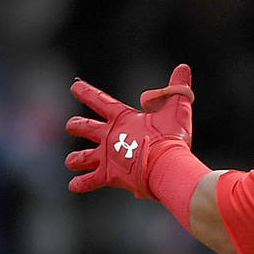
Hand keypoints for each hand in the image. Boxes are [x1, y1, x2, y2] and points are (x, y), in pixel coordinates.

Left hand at [65, 64, 193, 197]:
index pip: (99, 100)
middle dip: (77, 125)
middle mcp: (110, 136)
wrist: (166, 165)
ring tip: (70, 161)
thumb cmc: (172, 137)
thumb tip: (183, 67)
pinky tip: (72, 186)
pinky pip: (91, 180)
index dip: (86, 92)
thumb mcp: (178, 108)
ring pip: (83, 157)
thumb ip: (177, 88)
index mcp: (122, 118)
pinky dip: (81, 183)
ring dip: (76, 158)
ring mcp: (107, 156)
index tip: (74, 87)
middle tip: (70, 124)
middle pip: (86, 127)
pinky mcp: (110, 175)